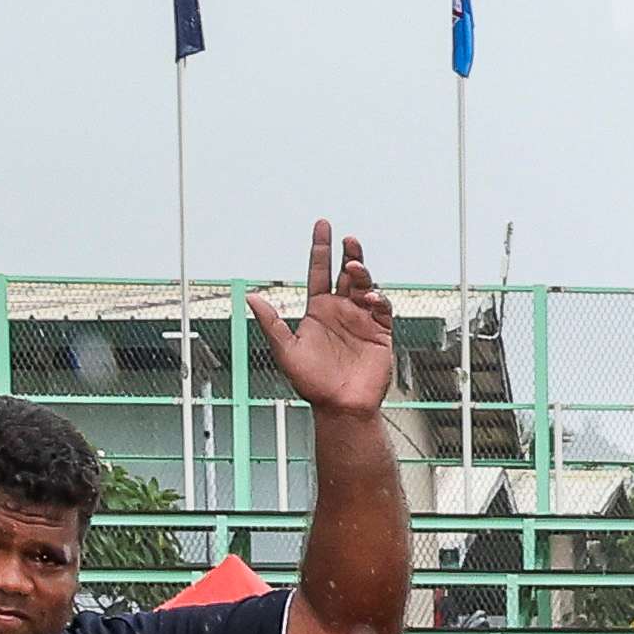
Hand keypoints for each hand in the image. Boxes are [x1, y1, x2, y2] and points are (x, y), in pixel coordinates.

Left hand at [252, 223, 397, 417]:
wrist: (341, 407)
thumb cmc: (312, 383)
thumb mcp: (285, 351)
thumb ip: (271, 323)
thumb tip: (251, 299)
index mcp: (318, 311)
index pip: (319, 271)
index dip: (320, 248)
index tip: (323, 226)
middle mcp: (340, 311)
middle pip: (346, 274)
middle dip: (348, 254)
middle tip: (348, 240)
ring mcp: (361, 321)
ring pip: (365, 286)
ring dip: (362, 273)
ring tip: (355, 267)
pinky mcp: (380, 334)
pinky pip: (382, 309)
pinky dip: (379, 299)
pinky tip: (370, 297)